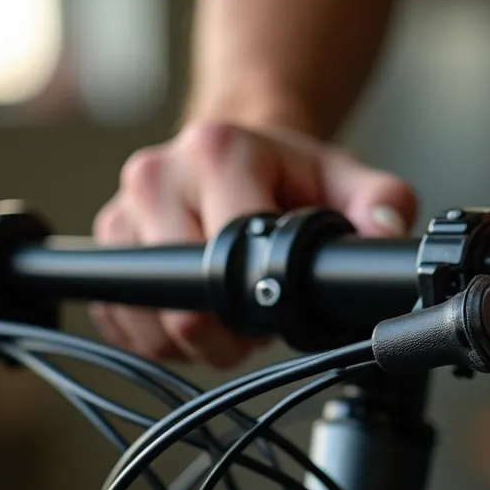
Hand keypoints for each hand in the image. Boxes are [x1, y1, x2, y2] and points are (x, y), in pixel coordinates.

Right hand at [92, 120, 416, 367]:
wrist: (240, 153)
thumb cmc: (293, 175)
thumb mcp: (348, 180)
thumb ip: (382, 204)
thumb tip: (387, 236)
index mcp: (218, 150)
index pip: (232, 246)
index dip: (264, 291)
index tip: (285, 293)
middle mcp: (157, 176)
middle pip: (185, 294)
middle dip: (230, 323)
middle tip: (260, 313)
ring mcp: (120, 213)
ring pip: (150, 317)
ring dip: (196, 337)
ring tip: (231, 311)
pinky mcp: (102, 251)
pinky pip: (122, 323)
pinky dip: (162, 338)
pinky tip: (197, 314)